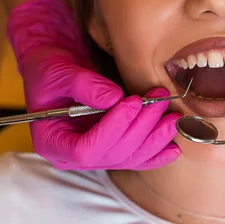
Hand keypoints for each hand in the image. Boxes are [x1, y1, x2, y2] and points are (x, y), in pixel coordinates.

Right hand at [7, 0, 180, 169]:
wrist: (58, 66)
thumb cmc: (50, 68)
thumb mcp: (58, 71)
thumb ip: (83, 85)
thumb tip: (114, 99)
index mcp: (52, 142)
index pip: (85, 151)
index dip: (112, 131)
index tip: (131, 104)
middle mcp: (73, 155)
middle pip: (113, 155)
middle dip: (140, 129)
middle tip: (159, 102)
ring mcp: (95, 153)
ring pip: (129, 157)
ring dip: (154, 138)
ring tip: (172, 116)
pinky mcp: (111, 146)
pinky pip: (136, 156)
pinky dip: (156, 151)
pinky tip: (174, 145)